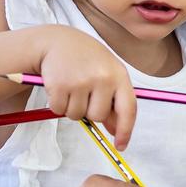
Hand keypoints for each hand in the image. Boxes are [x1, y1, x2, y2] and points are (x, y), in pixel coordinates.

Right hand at [37, 25, 137, 147]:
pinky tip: (59, 86)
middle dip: (90, 111)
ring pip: (77, 116)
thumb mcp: (106, 73)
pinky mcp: (60, 85)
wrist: (57, 40)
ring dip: (72, 107)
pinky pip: (59, 110)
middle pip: (99, 116)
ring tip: (72, 86)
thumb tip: (115, 130)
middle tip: (84, 93)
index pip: (128, 109)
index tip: (120, 146)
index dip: (125, 130)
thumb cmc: (86, 59)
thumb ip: (113, 99)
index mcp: (119, 75)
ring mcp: (81, 81)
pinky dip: (57, 104)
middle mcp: (103, 78)